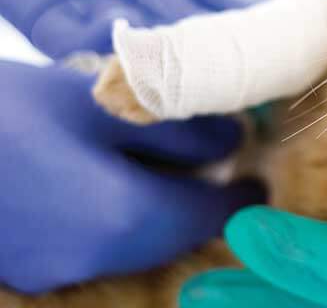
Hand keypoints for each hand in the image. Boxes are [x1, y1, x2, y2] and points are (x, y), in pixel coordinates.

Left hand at [0, 0, 259, 58]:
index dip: (244, 5)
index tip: (270, 26)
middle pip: (190, 23)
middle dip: (214, 50)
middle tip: (238, 74)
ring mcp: (99, 1)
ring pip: (141, 43)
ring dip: (159, 61)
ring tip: (179, 79)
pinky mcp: (48, 16)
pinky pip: (76, 44)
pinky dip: (93, 52)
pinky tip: (111, 56)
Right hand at [0, 61, 261, 292]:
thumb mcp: (93, 104)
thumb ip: (173, 128)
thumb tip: (229, 141)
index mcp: (120, 219)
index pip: (204, 215)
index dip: (237, 196)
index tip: (259, 181)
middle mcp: (92, 258)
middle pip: (170, 232)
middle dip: (198, 202)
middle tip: (219, 168)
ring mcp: (52, 267)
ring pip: (132, 239)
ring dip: (159, 208)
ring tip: (171, 167)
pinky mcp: (22, 260)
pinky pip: (93, 242)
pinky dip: (117, 214)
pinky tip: (111, 179)